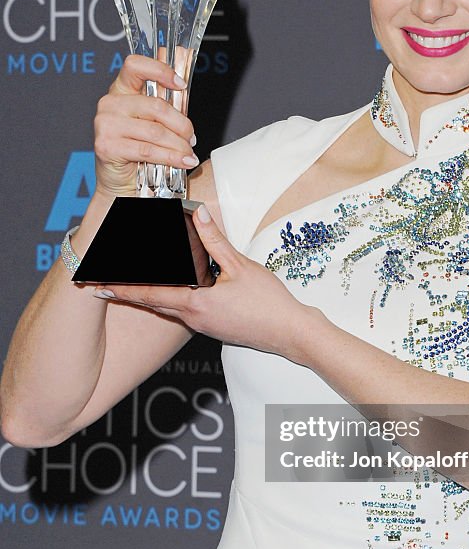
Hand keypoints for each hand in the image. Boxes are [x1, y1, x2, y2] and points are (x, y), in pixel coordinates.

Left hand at [92, 205, 315, 361]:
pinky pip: (184, 311)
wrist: (290, 334)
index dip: (122, 287)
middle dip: (127, 292)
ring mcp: (203, 325)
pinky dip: (170, 299)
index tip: (98, 284)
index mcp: (196, 303)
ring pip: (168, 307)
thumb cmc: (268, 304)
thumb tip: (197, 214)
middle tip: (102, 284)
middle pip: (153, 302)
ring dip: (148, 296)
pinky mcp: (214, 327)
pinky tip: (173, 291)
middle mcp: (193, 318)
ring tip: (129, 286)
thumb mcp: (242, 267)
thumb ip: (215, 241)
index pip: (149, 293)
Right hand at [94, 55, 197, 198]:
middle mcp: (110, 103)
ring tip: (189, 154)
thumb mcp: (156, 119)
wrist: (121, 182)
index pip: (135, 65)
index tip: (181, 84)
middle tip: (191, 138)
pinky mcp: (107, 146)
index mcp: (121, 90)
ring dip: (179, 145)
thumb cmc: (140, 149)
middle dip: (181, 125)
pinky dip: (171, 157)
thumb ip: (166, 92)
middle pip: (156, 105)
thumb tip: (180, 53)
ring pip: (155, 131)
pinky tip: (183, 161)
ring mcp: (106, 124)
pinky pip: (148, 150)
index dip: (160, 70)